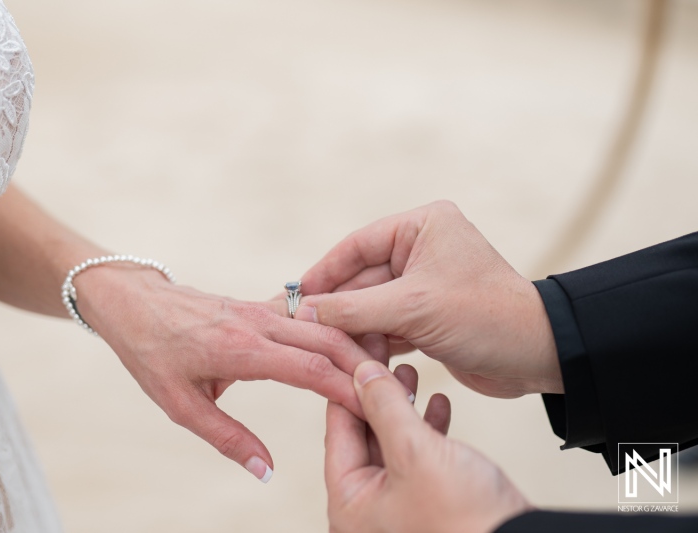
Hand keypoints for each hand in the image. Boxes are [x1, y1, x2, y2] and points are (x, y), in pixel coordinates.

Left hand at [75, 264, 373, 480]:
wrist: (132, 302)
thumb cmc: (151, 353)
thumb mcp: (181, 405)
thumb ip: (228, 438)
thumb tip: (266, 470)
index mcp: (242, 349)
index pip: (311, 369)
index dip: (348, 391)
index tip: (377, 409)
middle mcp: (259, 323)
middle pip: (330, 340)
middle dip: (365, 365)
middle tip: (394, 391)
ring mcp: (261, 309)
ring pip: (324, 324)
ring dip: (355, 345)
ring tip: (382, 371)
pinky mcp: (260, 305)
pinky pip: (308, 315)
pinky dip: (334, 330)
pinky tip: (351, 344)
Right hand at [295, 200, 560, 397]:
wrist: (538, 356)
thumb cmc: (484, 317)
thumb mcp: (412, 308)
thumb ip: (353, 309)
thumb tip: (303, 313)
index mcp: (422, 227)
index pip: (357, 245)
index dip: (323, 272)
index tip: (294, 297)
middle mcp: (422, 249)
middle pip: (361, 278)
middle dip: (336, 306)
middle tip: (300, 329)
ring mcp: (425, 284)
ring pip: (372, 305)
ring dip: (352, 327)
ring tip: (321, 348)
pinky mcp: (428, 315)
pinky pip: (388, 324)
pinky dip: (372, 340)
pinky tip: (350, 357)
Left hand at [326, 356, 531, 532]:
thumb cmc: (463, 518)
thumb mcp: (415, 452)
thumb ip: (385, 407)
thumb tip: (361, 372)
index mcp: (350, 504)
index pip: (338, 431)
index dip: (347, 385)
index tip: (355, 351)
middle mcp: (368, 509)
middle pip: (363, 435)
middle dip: (377, 392)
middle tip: (382, 353)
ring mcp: (400, 507)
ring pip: (392, 443)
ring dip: (403, 406)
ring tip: (410, 369)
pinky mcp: (430, 504)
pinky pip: (419, 458)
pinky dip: (427, 429)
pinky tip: (438, 402)